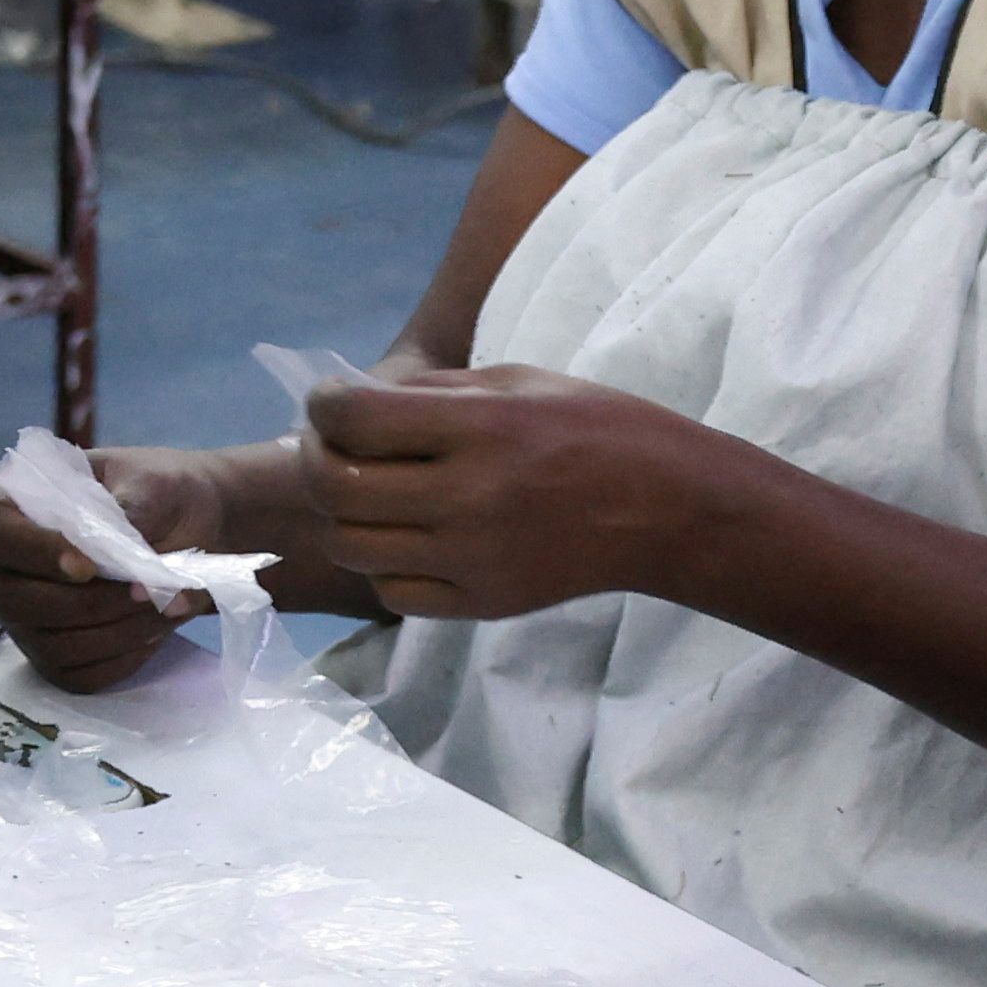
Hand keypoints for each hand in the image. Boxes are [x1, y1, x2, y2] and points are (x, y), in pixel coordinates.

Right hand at [0, 447, 244, 690]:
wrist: (188, 526)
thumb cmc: (156, 492)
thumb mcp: (149, 482)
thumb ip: (129, 511)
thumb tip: (119, 552)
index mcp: (10, 506)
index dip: (31, 552)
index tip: (87, 565)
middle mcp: (5, 567)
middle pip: (12, 600)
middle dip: (88, 602)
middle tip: (147, 590)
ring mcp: (27, 617)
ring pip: (50, 644)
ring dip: (114, 632)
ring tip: (164, 607)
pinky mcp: (57, 657)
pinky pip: (78, 675)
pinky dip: (122, 658)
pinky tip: (154, 630)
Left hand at [297, 363, 739, 622]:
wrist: (672, 510)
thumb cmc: (597, 428)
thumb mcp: (516, 381)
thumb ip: (429, 393)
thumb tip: (348, 402)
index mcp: (481, 428)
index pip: (351, 419)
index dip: (323, 405)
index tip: (333, 401)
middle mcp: (470, 497)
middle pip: (333, 488)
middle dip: (315, 458)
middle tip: (333, 445)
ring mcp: (474, 559)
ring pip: (350, 547)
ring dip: (341, 515)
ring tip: (367, 493)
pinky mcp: (483, 605)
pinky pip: (391, 591)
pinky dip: (381, 564)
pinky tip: (405, 537)